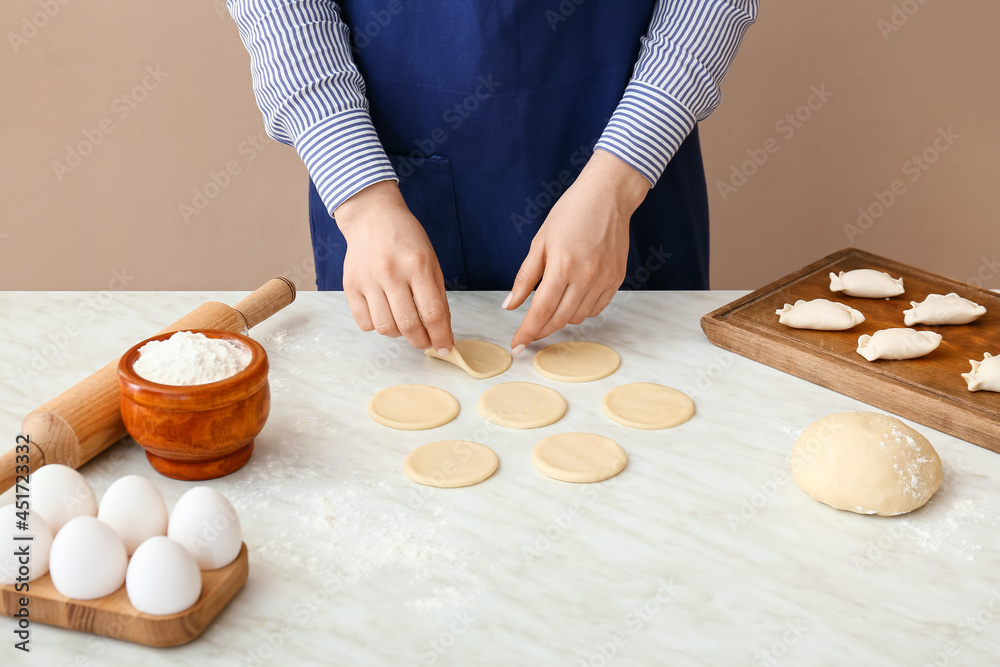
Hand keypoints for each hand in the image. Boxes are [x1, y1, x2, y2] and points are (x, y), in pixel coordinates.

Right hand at [335, 181, 453, 352]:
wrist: (373, 218)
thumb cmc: (407, 241)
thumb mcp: (431, 262)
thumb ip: (437, 297)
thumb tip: (443, 333)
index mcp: (417, 265)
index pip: (433, 313)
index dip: (442, 337)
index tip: (446, 348)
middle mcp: (391, 273)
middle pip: (409, 325)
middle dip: (422, 342)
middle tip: (426, 342)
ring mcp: (368, 280)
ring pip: (385, 328)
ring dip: (399, 335)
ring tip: (405, 323)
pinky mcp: (350, 285)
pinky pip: (365, 323)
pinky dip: (378, 326)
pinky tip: (385, 314)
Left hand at [505, 149, 649, 351]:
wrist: (608, 196)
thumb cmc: (570, 213)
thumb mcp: (540, 242)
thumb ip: (525, 277)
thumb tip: (510, 305)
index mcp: (563, 266)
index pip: (541, 311)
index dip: (527, 332)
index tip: (517, 345)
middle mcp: (586, 277)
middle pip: (559, 319)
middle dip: (541, 331)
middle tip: (529, 333)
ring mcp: (604, 280)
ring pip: (578, 317)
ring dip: (561, 319)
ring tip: (551, 307)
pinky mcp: (617, 279)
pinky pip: (596, 308)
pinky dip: (581, 310)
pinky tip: (571, 299)